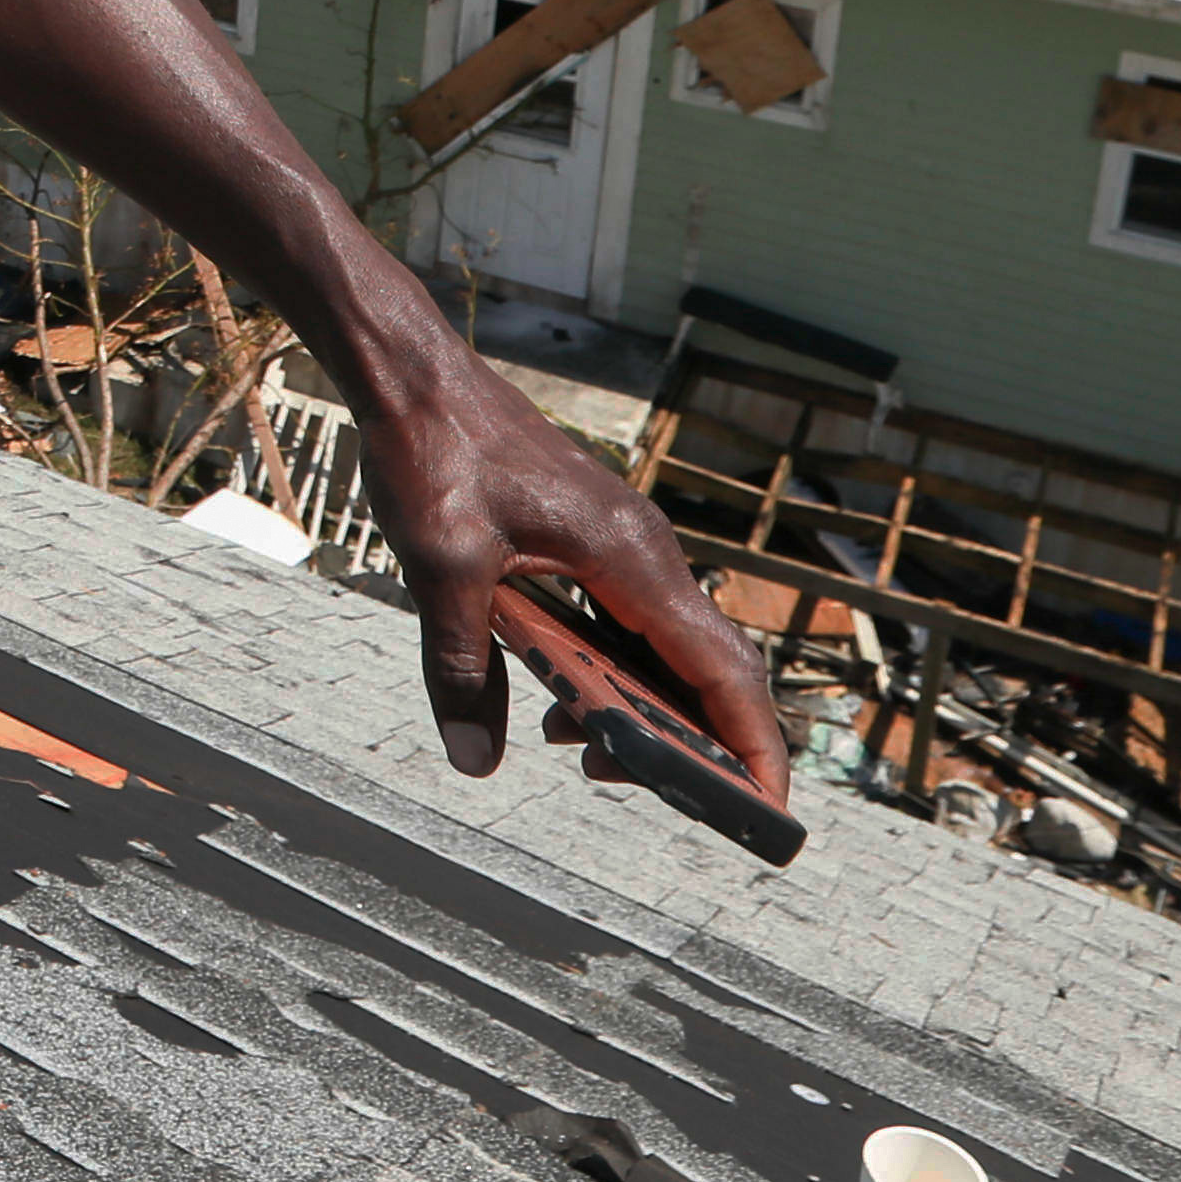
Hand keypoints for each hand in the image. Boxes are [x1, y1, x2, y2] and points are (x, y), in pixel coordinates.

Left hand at [369, 362, 791, 807]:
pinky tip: (555, 695)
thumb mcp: (440, 568)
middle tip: (624, 782)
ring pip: (662, 648)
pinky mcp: (591, 541)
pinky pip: (626, 623)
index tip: (768, 809)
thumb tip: (474, 757)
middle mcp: (643, 551)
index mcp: (631, 557)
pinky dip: (608, 671)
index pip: (722, 670)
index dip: (752, 745)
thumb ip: (460, 667)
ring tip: (575, 743)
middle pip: (704, 668)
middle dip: (689, 741)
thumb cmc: (433, 450)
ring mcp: (621, 545)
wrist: (412, 372)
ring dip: (638, 707)